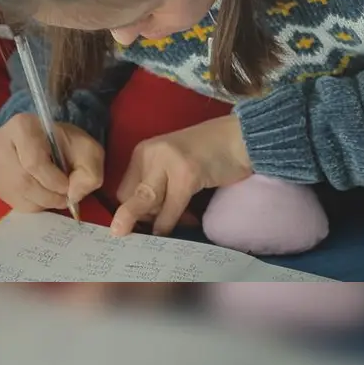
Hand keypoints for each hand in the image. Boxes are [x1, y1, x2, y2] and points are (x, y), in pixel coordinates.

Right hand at [0, 113, 103, 211]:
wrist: (52, 142)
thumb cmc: (68, 144)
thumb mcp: (89, 151)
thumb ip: (89, 173)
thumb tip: (73, 195)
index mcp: (21, 126)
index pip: (33, 161)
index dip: (54, 180)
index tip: (68, 185)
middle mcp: (0, 142)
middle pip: (23, 181)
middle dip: (49, 195)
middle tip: (65, 197)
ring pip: (18, 194)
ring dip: (43, 202)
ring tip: (57, 196)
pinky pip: (13, 201)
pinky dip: (34, 205)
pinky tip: (44, 195)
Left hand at [111, 115, 252, 236]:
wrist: (240, 137)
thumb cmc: (210, 154)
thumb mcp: (174, 166)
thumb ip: (157, 186)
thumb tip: (140, 220)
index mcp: (144, 151)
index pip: (123, 191)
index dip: (134, 211)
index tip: (151, 220)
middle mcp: (150, 154)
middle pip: (130, 199)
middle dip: (142, 219)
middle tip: (161, 227)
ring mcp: (168, 162)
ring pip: (147, 205)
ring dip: (157, 224)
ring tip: (177, 225)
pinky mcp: (186, 174)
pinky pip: (170, 209)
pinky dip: (170, 223)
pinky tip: (183, 224)